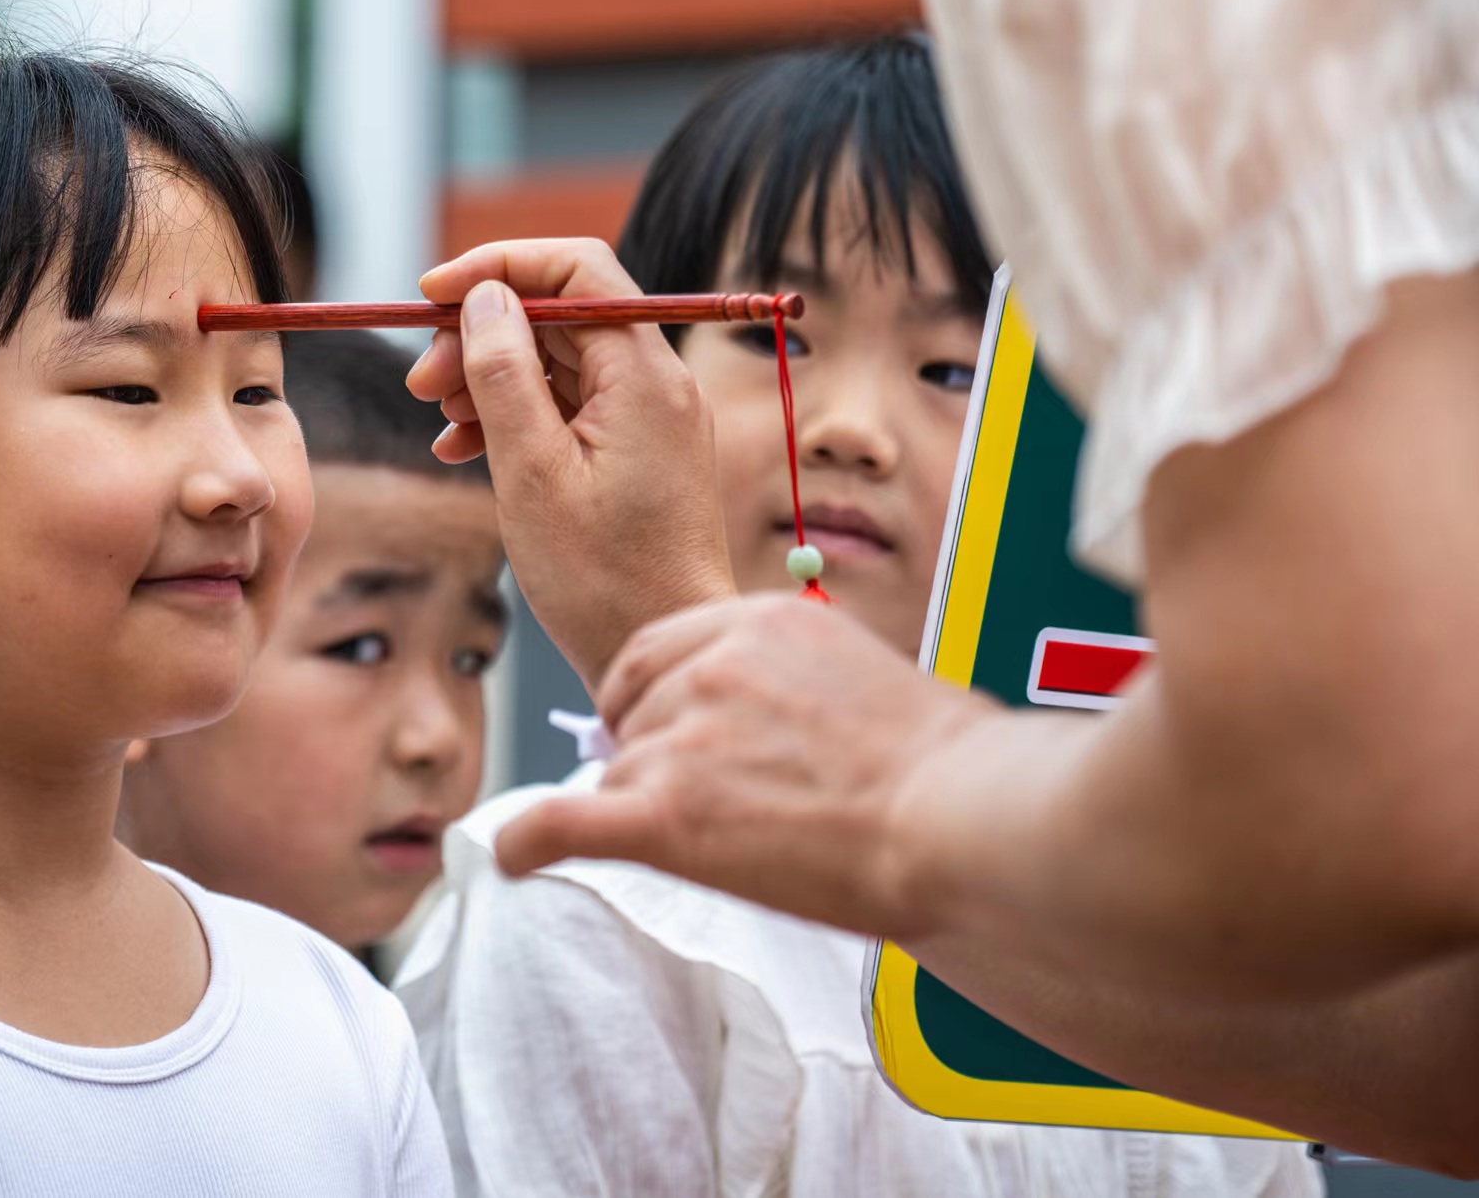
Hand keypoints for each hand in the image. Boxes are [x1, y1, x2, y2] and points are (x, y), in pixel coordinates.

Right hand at [406, 239, 731, 690]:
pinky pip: (567, 405)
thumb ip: (503, 374)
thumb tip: (485, 298)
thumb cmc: (602, 578)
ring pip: (557, 359)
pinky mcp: (635, 451)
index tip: (430, 294)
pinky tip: (463, 449)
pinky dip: (513, 415)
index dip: (498, 266)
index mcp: (644, 375)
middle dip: (482, 333)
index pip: (576, 269)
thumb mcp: (531, 472)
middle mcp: (657, 383)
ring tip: (438, 421)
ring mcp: (649, 417)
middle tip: (421, 383)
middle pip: (560, 313)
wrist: (661, 651)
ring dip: (489, 376)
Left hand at [492, 593, 996, 938]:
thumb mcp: (860, 674)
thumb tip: (766, 724)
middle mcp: (706, 667)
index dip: (648, 702)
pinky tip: (514, 857)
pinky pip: (566, 823)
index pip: (652, 653)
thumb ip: (788, 684)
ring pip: (622, 776)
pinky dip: (532, 843)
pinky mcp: (667, 814)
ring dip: (655, 812)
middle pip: (634, 717)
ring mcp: (681, 738)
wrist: (964, 820)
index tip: (661, 735)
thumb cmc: (944, 766)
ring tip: (741, 847)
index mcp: (755, 621)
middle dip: (654, 758)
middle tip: (712, 804)